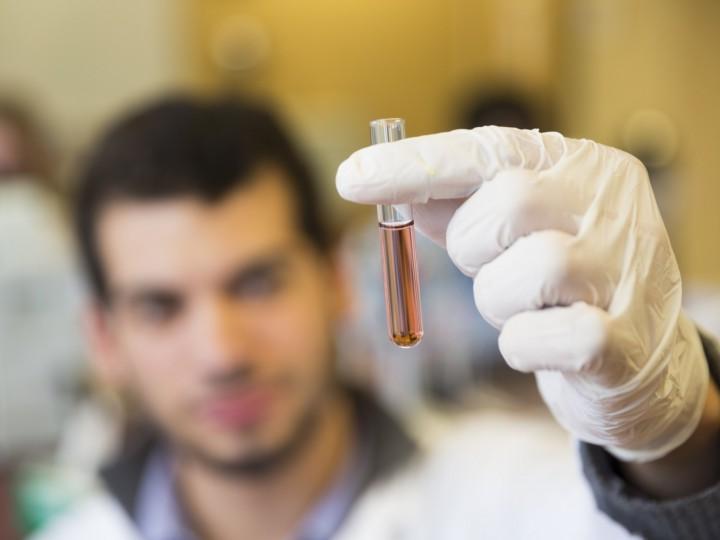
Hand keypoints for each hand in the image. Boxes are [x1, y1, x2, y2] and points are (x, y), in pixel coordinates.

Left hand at [337, 126, 708, 462]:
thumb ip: (459, 204)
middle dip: (474, 245)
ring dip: (499, 301)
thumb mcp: (516, 230)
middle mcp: (611, 205)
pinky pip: (537, 337)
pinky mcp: (623, 341)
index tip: (350, 177)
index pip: (489, 150)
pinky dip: (521, 346)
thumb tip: (377, 181)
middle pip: (509, 202)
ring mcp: (626, 270)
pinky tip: (543, 344)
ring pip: (530, 269)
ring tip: (524, 308)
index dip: (416, 164)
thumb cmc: (561, 283)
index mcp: (580, 167)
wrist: (641, 357)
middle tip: (490, 266)